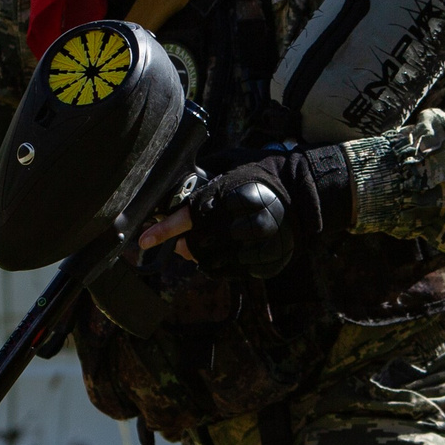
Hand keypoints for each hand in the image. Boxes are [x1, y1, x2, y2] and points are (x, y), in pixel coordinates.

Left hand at [148, 147, 353, 277]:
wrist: (300, 195)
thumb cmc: (258, 180)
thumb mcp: (230, 173)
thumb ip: (203, 191)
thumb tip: (171, 209)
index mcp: (230, 197)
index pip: (190, 216)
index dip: (165, 229)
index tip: (145, 239)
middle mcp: (242, 223)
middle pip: (196, 244)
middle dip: (183, 244)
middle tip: (180, 242)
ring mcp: (254, 246)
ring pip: (210, 261)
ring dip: (200, 256)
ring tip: (206, 245)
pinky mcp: (262, 261)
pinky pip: (228, 271)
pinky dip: (217, 265)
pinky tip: (221, 254)